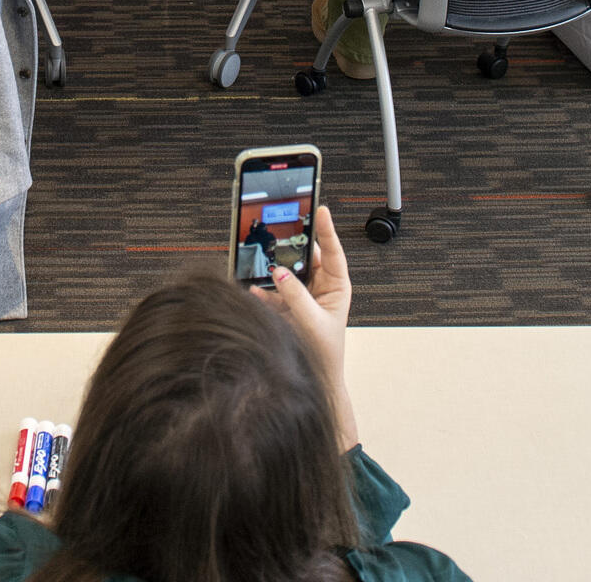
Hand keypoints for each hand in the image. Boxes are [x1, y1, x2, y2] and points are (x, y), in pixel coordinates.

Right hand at [264, 205, 356, 449]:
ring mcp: (301, 295)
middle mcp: (320, 288)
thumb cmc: (325, 355)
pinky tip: (253, 287)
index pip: (332, 252)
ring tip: (264, 258)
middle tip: (281, 227)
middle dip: (292, 245)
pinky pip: (271, 289)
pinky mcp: (285, 305)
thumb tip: (280, 273)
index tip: (320, 208)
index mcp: (337, 287)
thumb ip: (296, 297)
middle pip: (306, 256)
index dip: (326, 230)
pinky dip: (261, 288)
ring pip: (286, 271)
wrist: (317, 381)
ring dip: (274, 267)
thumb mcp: (313, 323)